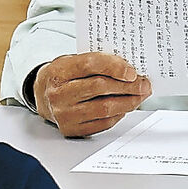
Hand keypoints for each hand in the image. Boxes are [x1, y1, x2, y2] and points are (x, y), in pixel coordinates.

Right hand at [33, 52, 151, 136]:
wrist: (43, 93)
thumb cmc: (65, 73)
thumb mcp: (75, 59)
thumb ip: (99, 61)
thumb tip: (131, 69)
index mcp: (60, 71)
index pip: (90, 65)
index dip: (115, 67)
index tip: (133, 71)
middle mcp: (59, 94)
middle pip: (100, 88)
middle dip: (128, 86)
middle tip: (144, 84)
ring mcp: (64, 114)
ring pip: (104, 108)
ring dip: (128, 102)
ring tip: (140, 95)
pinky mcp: (71, 129)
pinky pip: (102, 123)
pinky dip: (118, 114)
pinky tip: (126, 106)